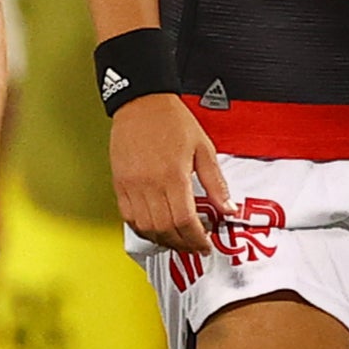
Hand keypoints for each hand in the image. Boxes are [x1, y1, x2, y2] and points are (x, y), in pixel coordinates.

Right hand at [110, 92, 229, 253]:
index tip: (205, 245)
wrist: (141, 101)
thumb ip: (216, 182)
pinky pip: (128, 217)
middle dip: (182, 244)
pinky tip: (155, 228)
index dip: (197, 239)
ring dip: (162, 240)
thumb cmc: (172, 120)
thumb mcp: (204, 148)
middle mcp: (150, 184)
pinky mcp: (120, 184)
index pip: (185, 221)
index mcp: (174, 175)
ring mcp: (132, 185)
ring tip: (177, 241)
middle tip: (194, 247)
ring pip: (145, 227)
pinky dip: (142, 229)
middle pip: (165, 229)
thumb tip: (228, 208)